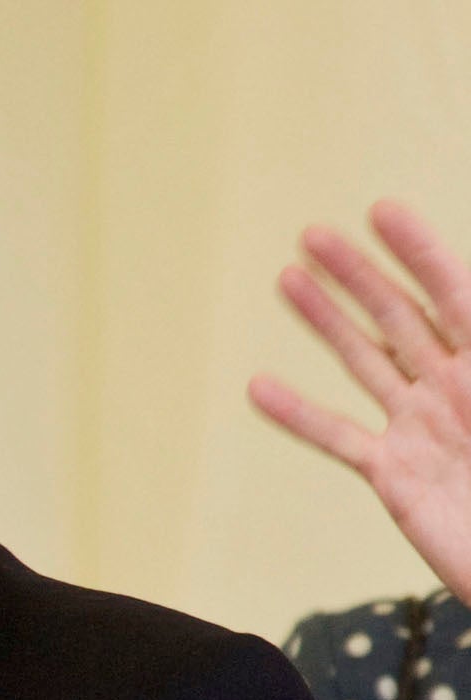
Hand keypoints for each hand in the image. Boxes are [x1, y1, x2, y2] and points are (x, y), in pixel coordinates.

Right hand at [251, 199, 470, 601]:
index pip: (455, 293)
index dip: (418, 251)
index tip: (381, 212)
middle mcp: (456, 387)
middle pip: (399, 315)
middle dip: (358, 273)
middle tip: (314, 234)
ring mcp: (422, 428)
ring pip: (365, 361)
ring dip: (324, 320)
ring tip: (287, 279)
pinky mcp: (393, 474)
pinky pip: (338, 438)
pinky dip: (297, 414)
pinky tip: (260, 388)